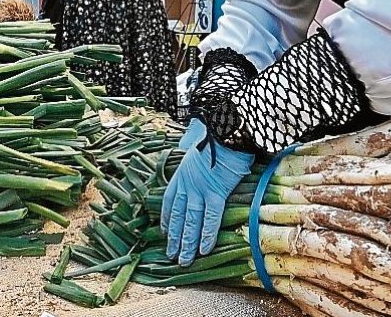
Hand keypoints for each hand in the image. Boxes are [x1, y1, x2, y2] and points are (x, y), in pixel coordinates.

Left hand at [161, 119, 253, 265]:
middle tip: (171, 254)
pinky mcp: (215, 193)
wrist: (226, 129)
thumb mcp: (197, 143)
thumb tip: (196, 154)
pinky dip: (206, 235)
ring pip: (190, 221)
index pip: (170, 200)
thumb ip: (194, 154)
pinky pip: (209, 218)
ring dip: (186, 243)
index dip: (167, 217)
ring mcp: (199, 189)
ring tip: (183, 259)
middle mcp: (187, 183)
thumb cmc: (216, 134)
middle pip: (178, 215)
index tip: (164, 230)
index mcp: (182, 172)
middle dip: (174, 236)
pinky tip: (202, 249)